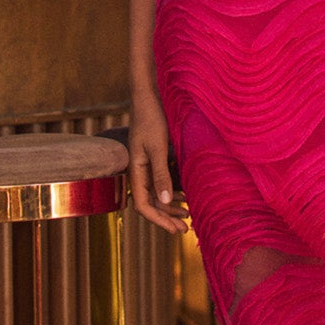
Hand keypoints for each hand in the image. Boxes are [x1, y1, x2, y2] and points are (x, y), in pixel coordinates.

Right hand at [128, 90, 188, 233]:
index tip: (177, 229)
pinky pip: (163, 181)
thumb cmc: (151, 118)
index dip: (159, 220)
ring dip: (171, 206)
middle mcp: (139, 171)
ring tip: (189, 215)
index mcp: (136, 171)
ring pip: (157, 194)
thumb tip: (167, 201)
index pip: (143, 206)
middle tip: (186, 229)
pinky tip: (186, 195)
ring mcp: (147, 165)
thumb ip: (161, 174)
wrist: (149, 95)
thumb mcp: (158, 147)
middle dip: (167, 217)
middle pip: (151, 203)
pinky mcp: (155, 157)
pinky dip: (173, 191)